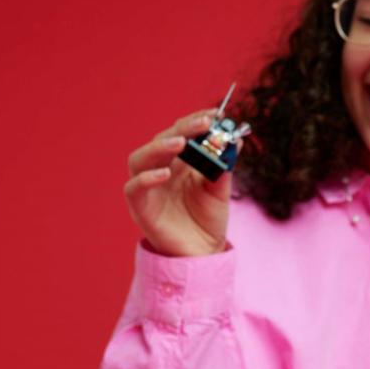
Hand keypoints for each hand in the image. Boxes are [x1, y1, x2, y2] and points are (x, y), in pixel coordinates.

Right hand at [125, 109, 232, 256]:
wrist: (202, 254)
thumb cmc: (208, 220)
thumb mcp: (220, 190)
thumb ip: (224, 167)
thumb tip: (235, 142)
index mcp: (178, 162)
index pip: (181, 132)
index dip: (195, 121)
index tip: (215, 114)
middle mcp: (159, 170)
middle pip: (161, 140)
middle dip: (183, 129)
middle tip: (204, 123)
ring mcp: (147, 188)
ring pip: (140, 159)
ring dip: (159, 147)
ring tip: (181, 142)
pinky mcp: (140, 207)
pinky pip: (133, 188)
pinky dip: (146, 179)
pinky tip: (165, 174)